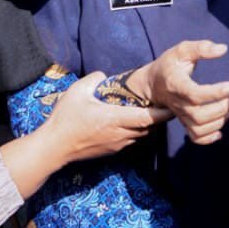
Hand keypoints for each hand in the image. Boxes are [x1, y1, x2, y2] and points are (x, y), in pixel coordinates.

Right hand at [44, 72, 171, 163]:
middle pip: (148, 128)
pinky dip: (136, 132)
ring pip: (140, 135)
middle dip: (159, 118)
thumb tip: (102, 76)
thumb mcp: (77, 91)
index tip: (174, 106)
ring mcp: (116, 144)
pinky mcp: (111, 151)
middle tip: (168, 106)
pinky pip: (130, 140)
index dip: (163, 113)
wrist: (54, 147)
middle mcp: (120, 133)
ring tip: (152, 113)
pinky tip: (132, 123)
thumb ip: (93, 80)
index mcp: (114, 118)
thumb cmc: (65, 119)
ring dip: (148, 126)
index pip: (147, 118)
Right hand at [125, 41, 228, 143]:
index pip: (195, 95)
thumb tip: (223, 49)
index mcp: (176, 84)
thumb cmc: (170, 65)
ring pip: (200, 128)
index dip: (215, 93)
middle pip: (200, 115)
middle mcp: (177, 104)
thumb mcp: (181, 50)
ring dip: (221, 120)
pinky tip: (221, 126)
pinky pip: (196, 138)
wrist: (154, 84)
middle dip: (222, 107)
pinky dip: (211, 137)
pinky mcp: (184, 123)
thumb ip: (201, 48)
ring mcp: (181, 116)